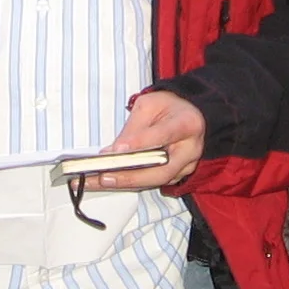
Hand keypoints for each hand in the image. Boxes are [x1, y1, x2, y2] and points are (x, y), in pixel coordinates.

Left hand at [90, 90, 205, 190]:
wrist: (187, 114)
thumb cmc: (168, 107)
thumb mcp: (149, 105)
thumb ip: (133, 127)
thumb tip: (113, 152)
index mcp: (187, 124)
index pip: (163, 135)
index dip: (140, 143)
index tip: (116, 151)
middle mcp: (191, 149)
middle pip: (162, 171)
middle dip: (129, 177)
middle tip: (103, 177)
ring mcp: (187, 166)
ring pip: (155, 181)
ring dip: (125, 183)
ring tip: (98, 182)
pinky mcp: (178, 176)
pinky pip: (153, 183)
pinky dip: (131, 183)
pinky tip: (110, 181)